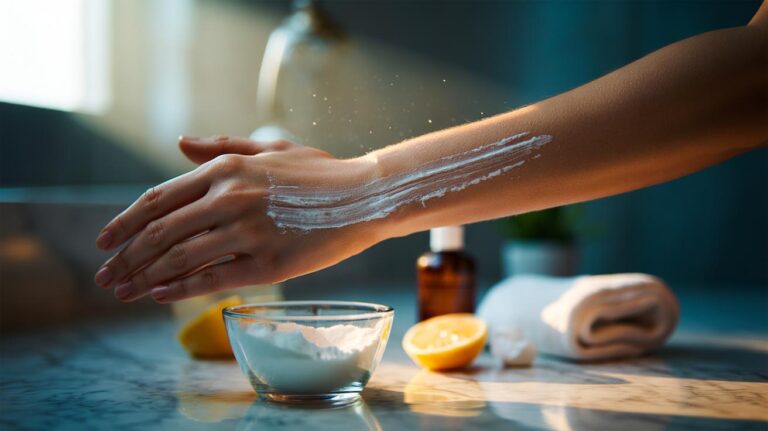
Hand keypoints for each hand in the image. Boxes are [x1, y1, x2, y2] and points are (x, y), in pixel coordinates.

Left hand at [94, 136, 384, 302]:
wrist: (366, 197)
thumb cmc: (320, 173)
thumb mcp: (270, 148)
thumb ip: (221, 146)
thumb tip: (179, 143)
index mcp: (226, 169)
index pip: (158, 199)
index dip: (124, 222)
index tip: (103, 241)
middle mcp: (229, 198)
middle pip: (159, 233)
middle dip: (124, 257)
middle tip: (104, 276)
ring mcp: (247, 232)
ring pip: (179, 258)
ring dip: (142, 277)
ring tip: (122, 292)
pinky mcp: (268, 264)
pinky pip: (212, 278)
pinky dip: (180, 288)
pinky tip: (158, 295)